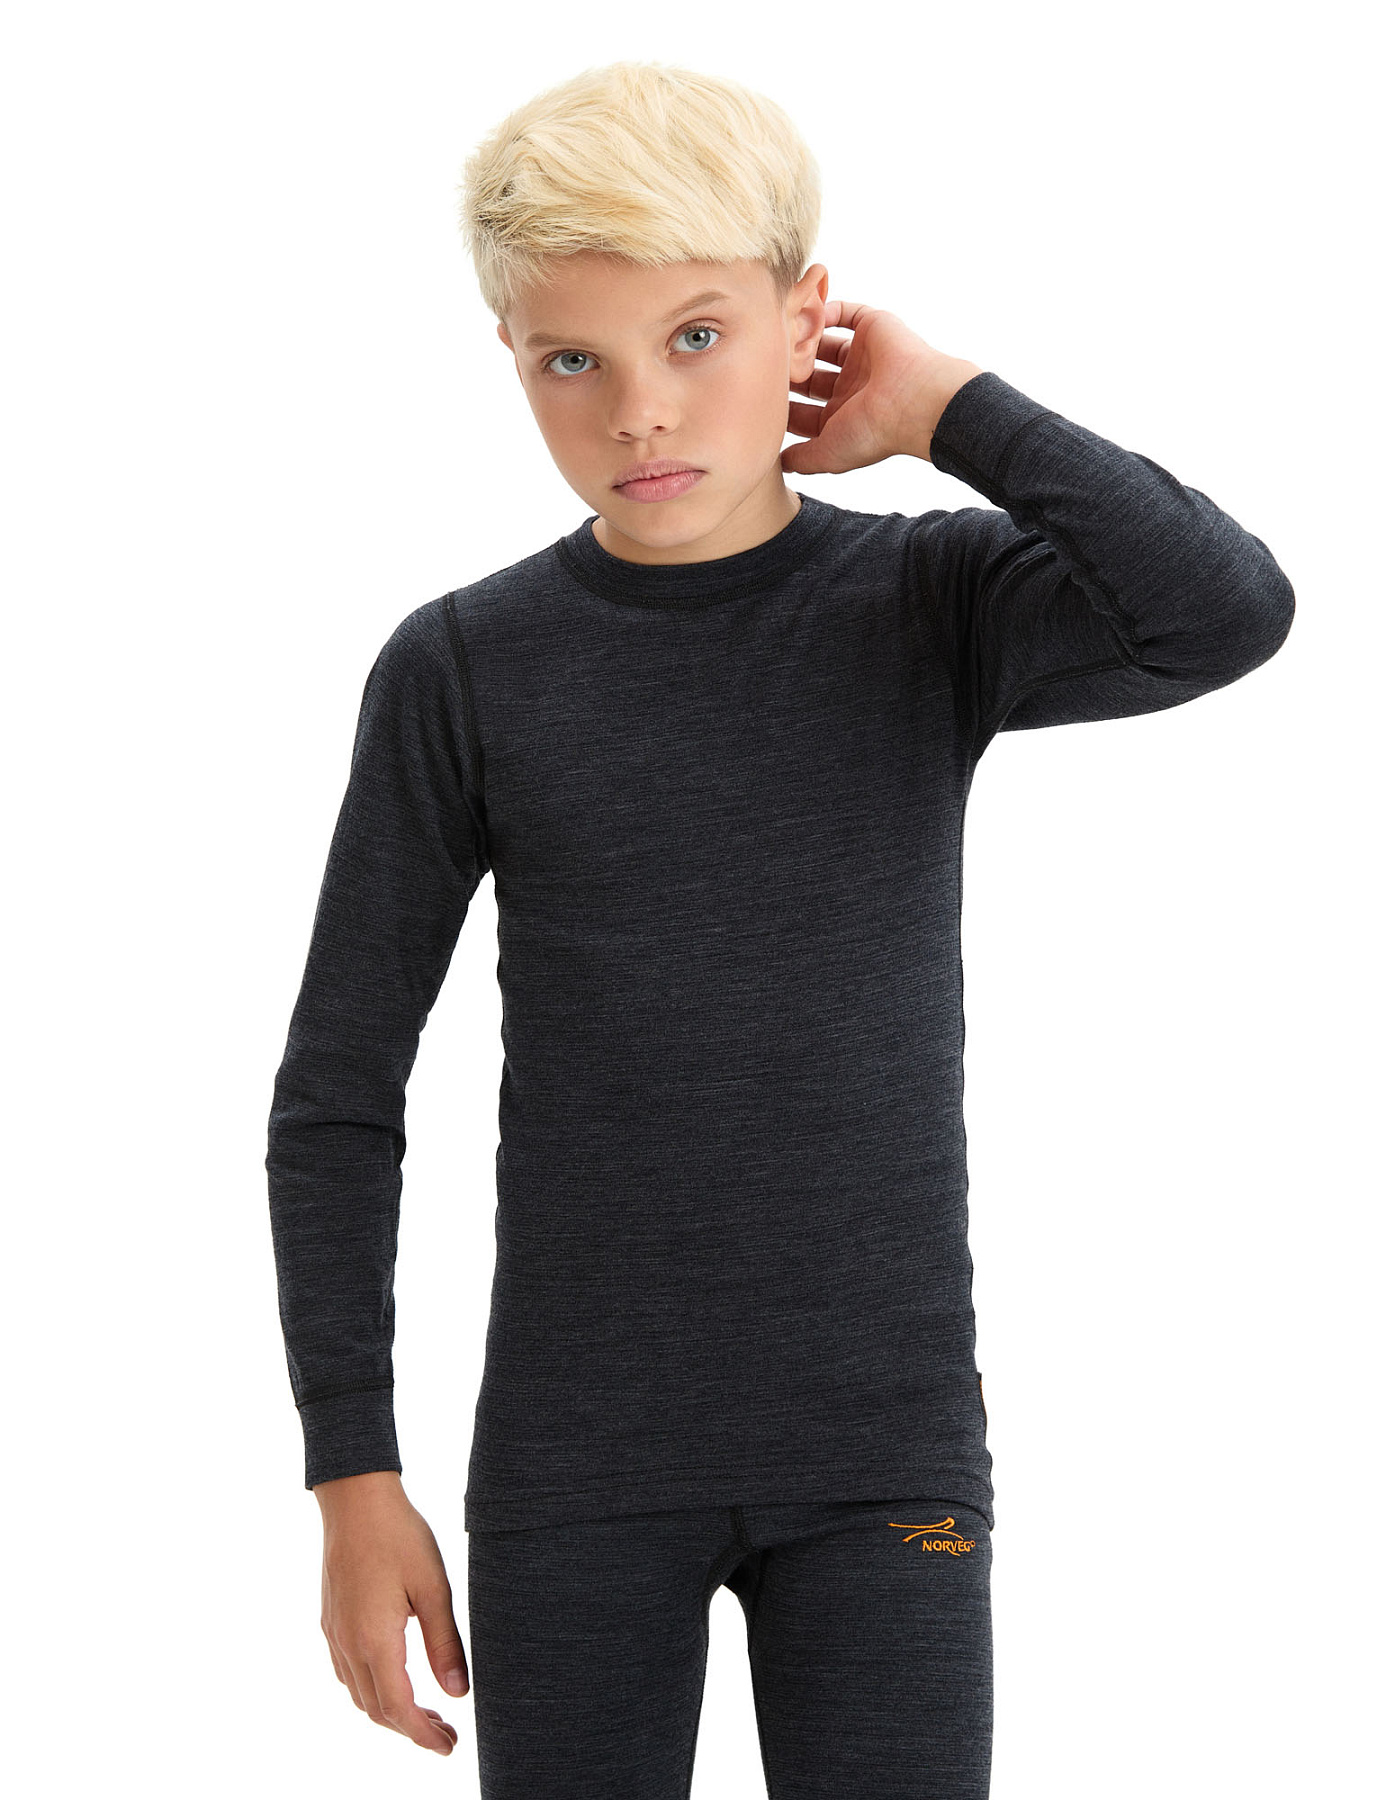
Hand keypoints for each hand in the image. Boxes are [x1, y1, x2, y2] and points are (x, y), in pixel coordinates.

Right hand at [315, 1472, 467, 1754]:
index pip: (398, 1709)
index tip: (449, 1747)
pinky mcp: (331, 1620)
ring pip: (360, 1694)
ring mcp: (335, 1633)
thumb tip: (458, 1693)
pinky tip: (396, 1678)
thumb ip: (445, 1644)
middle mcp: (348, 1644)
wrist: (355, 1498)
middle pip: (377, 1710)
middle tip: (446, 1733)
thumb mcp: (434, 1587)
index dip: (424, 1735)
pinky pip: (348, 1672)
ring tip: (427, 1710)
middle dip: (411, 1729)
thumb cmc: (399, 1535)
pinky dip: (373, 1689)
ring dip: (391, 1711)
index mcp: (375, 1640)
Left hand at [781, 299, 983, 474]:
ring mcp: (862, 357)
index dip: (781, 404)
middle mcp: (852, 386)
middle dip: (787, 369)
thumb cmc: (874, 432)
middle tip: (762, 362)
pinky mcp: (873, 328)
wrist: (914, 401)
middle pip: (809, 374)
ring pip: (824, 343)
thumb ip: (802, 459)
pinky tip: (804, 315)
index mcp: (844, 416)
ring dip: (802, 340)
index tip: (758, 397)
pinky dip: (825, 311)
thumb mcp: (829, 454)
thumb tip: (776, 463)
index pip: (804, 410)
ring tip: (779, 336)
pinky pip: (845, 313)